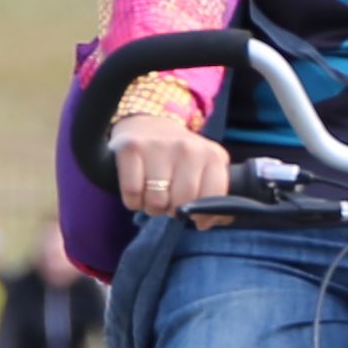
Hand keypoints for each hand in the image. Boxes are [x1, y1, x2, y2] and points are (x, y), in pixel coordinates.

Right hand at [110, 112, 228, 217]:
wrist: (149, 125)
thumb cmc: (181, 158)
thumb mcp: (207, 170)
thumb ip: (216, 197)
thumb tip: (210, 222)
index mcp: (212, 156)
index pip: (213, 198)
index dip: (203, 215)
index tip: (195, 217)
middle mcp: (188, 148)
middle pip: (181, 203)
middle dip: (173, 211)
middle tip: (169, 202)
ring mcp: (159, 146)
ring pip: (156, 201)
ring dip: (152, 207)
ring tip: (153, 195)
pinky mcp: (131, 148)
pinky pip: (132, 193)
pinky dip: (133, 200)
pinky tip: (138, 190)